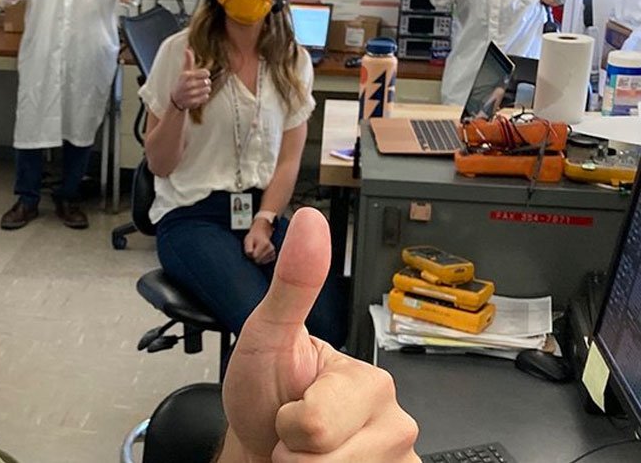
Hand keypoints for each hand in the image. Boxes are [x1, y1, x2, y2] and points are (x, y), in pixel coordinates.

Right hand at [171, 48, 211, 111]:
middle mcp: (188, 85)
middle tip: (199, 84)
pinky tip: (198, 96)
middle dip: (205, 83)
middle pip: (207, 82)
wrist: (176, 100)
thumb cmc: (183, 83)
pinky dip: (203, 97)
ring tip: (199, 90)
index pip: (206, 73)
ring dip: (205, 90)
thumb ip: (188, 61)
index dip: (205, 75)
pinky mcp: (193, 102)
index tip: (201, 76)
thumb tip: (187, 49)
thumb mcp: (184, 72)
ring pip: (207, 90)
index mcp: (186, 75)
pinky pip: (206, 97)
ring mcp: (190, 94)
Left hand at [220, 208, 419, 461]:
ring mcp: (400, 458)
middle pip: (332, 461)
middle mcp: (396, 421)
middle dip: (296, 452)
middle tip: (291, 433)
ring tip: (305, 450)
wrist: (261, 439)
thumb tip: (311, 222)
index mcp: (370, 381)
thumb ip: (292, 285)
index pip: (316, 426)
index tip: (286, 407)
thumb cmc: (264, 390)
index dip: (286, 425)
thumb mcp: (265, 335)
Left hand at [243, 220, 275, 264]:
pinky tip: (261, 253)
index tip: (250, 249)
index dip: (250, 255)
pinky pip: (265, 262)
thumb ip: (248, 247)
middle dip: (254, 257)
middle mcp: (271, 249)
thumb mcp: (248, 239)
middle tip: (253, 250)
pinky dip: (262, 259)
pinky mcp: (273, 256)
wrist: (261, 233)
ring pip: (262, 262)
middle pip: (258, 261)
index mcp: (264, 244)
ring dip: (258, 258)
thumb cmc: (254, 237)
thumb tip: (250, 253)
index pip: (254, 256)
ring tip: (257, 251)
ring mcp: (273, 252)